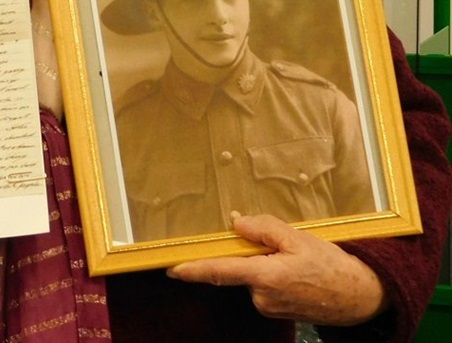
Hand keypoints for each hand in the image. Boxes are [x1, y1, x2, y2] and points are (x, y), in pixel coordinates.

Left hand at [166, 213, 387, 326]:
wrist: (360, 296)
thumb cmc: (331, 266)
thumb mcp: (298, 239)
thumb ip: (264, 228)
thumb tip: (237, 223)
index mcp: (266, 277)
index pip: (221, 272)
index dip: (194, 270)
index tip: (173, 269)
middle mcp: (263, 296)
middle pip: (238, 268)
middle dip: (249, 254)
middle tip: (280, 249)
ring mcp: (269, 307)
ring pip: (252, 277)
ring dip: (263, 265)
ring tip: (295, 261)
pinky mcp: (276, 310)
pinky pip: (263, 286)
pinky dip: (271, 275)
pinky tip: (295, 273)